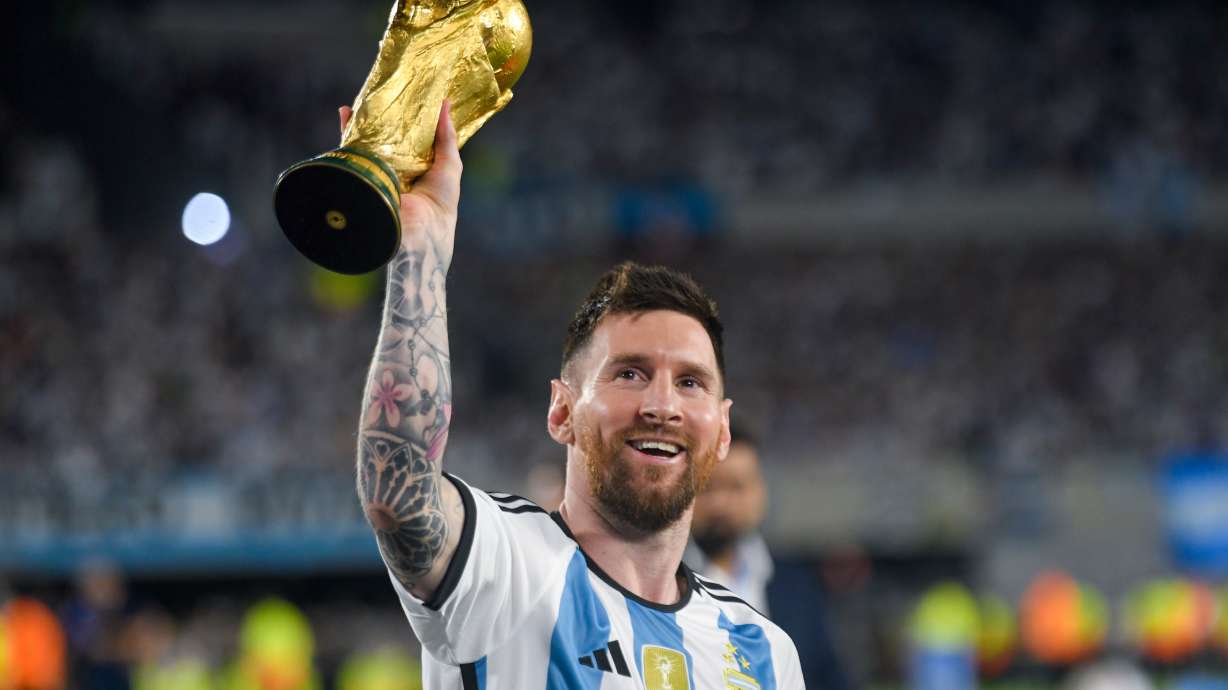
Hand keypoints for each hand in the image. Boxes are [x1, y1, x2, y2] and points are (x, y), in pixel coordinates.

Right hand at [339, 101, 460, 266]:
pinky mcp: (364, 177)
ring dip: (362, 122)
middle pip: (386, 138)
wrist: (420, 234)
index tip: (406, 96)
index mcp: (417, 168)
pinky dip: (348, 135)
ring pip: (367, 144)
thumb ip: (447, 137)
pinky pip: (353, 154)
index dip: (408, 119)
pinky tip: (347, 114)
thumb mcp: (450, 165)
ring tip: (362, 98)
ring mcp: (378, 173)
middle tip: (381, 91)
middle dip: (381, 117)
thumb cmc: (441, 204)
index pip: (410, 139)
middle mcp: (396, 170)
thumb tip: (445, 103)